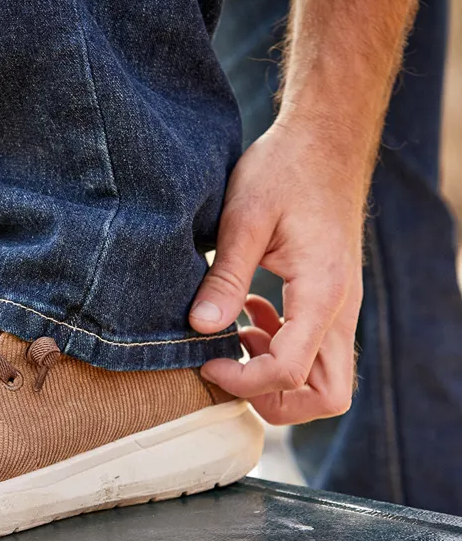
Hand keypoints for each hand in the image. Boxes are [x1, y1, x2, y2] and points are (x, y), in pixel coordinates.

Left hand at [189, 121, 363, 425]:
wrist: (323, 140)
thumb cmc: (285, 169)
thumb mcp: (244, 219)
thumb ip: (225, 277)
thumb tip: (200, 330)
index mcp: (322, 293)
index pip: (289, 372)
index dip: (242, 382)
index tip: (205, 362)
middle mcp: (341, 309)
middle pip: (326, 396)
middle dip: (274, 400)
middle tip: (229, 368)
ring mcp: (340, 307)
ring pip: (323, 379)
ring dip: (276, 375)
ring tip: (238, 336)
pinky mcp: (329, 300)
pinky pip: (313, 350)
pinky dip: (280, 348)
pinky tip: (249, 314)